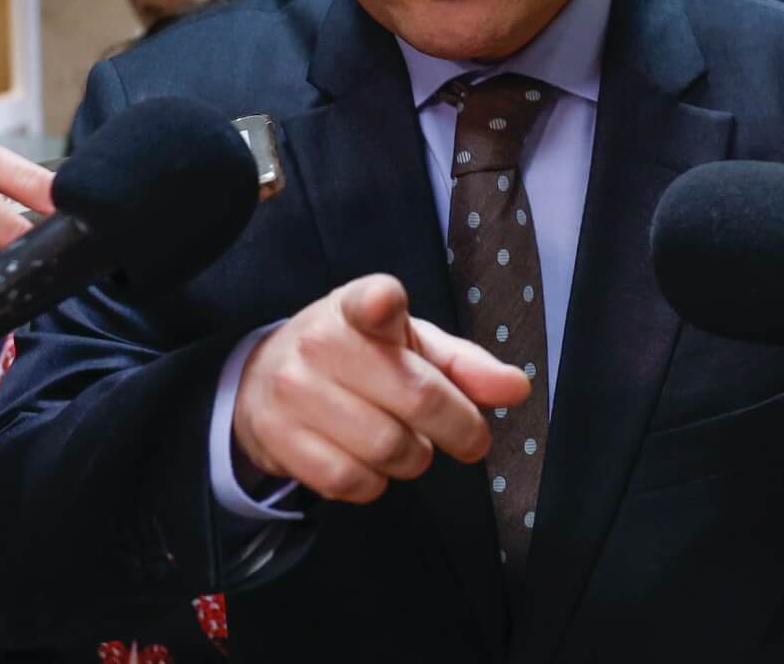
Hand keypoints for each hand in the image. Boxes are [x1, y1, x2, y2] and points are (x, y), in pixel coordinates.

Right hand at [232, 274, 530, 503]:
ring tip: (405, 442)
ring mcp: (293, 392)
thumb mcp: (409, 346)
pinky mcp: (280, 440)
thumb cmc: (357, 358)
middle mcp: (319, 343)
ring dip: (415, 458)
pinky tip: (369, 461)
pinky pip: (353, 482)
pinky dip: (376, 482)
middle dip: (458, 427)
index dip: (379, 303)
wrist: (266, 380)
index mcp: (355, 308)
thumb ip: (465, 365)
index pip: (367, 301)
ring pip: (388, 449)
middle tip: (467, 435)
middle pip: (415, 398)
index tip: (384, 303)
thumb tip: (517, 389)